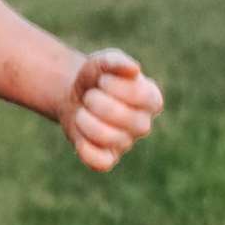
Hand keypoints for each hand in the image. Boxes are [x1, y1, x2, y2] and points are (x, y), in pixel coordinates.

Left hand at [59, 49, 163, 171]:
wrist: (73, 94)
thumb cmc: (96, 77)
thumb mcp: (103, 61)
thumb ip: (117, 62)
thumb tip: (133, 69)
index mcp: (150, 98)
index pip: (143, 97)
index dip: (116, 86)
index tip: (102, 79)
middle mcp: (142, 123)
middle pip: (131, 122)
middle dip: (100, 104)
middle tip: (89, 97)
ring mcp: (125, 142)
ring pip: (113, 140)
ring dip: (87, 122)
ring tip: (81, 112)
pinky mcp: (107, 157)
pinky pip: (101, 163)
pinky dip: (85, 149)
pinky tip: (78, 134)